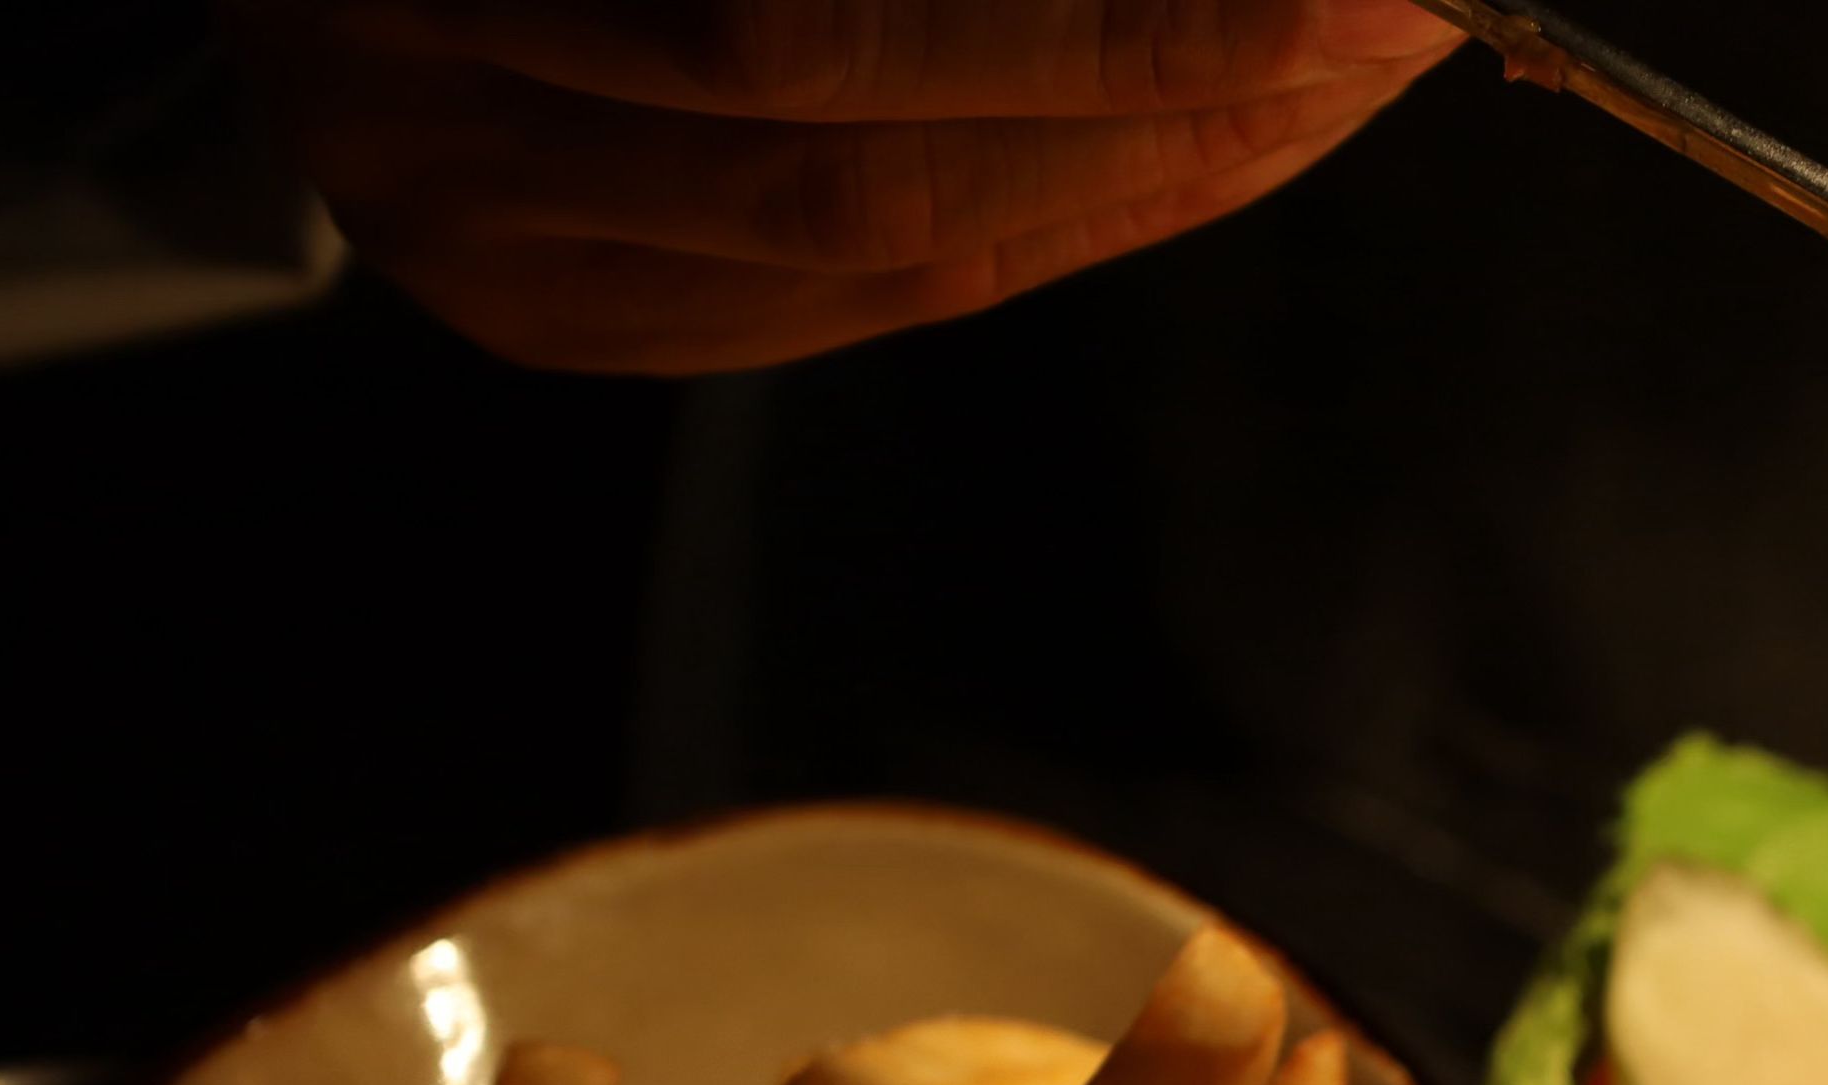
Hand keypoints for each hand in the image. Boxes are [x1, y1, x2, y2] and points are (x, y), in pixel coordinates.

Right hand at [223, 1, 1462, 372]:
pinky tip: (1196, 151)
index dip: (1131, 19)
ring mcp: (481, 233)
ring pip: (890, 255)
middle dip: (1176, 95)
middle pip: (879, 157)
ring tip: (1332, 86)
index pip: (824, 21)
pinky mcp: (543, 313)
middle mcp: (436, 98)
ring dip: (1155, 172)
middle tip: (1391, 29)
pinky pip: (850, 305)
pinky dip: (1052, 226)